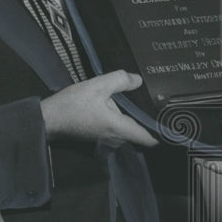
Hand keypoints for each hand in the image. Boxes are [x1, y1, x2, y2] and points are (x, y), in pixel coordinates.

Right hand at [40, 70, 156, 148]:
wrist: (48, 119)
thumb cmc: (72, 104)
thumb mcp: (97, 85)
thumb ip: (120, 80)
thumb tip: (138, 80)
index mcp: (119, 128)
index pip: (149, 139)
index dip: (162, 134)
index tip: (172, 125)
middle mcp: (117, 139)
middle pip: (141, 135)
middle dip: (149, 124)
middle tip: (159, 108)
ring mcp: (108, 141)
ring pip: (130, 133)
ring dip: (136, 123)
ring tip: (143, 106)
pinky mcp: (101, 139)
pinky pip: (120, 133)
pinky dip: (124, 123)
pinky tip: (122, 108)